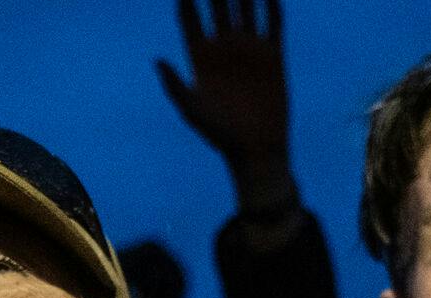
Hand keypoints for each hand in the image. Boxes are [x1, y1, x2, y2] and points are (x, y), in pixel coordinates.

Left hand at [155, 0, 291, 196]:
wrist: (256, 150)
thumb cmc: (219, 135)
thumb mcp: (192, 110)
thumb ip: (175, 85)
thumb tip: (157, 60)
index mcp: (200, 57)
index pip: (190, 18)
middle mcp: (224, 48)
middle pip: (217, 5)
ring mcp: (248, 50)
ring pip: (245, 8)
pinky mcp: (273, 57)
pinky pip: (273, 24)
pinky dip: (272, 6)